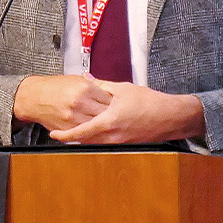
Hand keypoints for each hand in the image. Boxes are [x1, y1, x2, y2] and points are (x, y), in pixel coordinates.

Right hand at [13, 74, 111, 131]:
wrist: (35, 97)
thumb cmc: (54, 87)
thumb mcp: (76, 80)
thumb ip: (93, 85)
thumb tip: (109, 90)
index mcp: (85, 88)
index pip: (108, 98)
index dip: (114, 102)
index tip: (117, 103)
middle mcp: (81, 103)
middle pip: (105, 113)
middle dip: (111, 114)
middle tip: (116, 115)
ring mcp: (74, 118)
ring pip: (97, 125)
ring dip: (102, 125)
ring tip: (107, 123)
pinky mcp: (69, 129)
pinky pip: (85, 134)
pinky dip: (91, 132)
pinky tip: (95, 130)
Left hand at [49, 80, 204, 143]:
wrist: (169, 117)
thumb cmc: (148, 101)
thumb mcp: (122, 89)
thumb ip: (101, 85)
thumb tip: (86, 78)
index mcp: (109, 121)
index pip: (81, 132)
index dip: (65, 135)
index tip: (53, 134)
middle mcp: (112, 136)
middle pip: (84, 140)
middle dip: (70, 136)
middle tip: (58, 130)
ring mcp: (118, 142)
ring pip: (93, 142)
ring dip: (82, 137)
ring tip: (71, 129)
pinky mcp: (124, 143)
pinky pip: (103, 143)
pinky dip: (94, 137)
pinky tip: (92, 130)